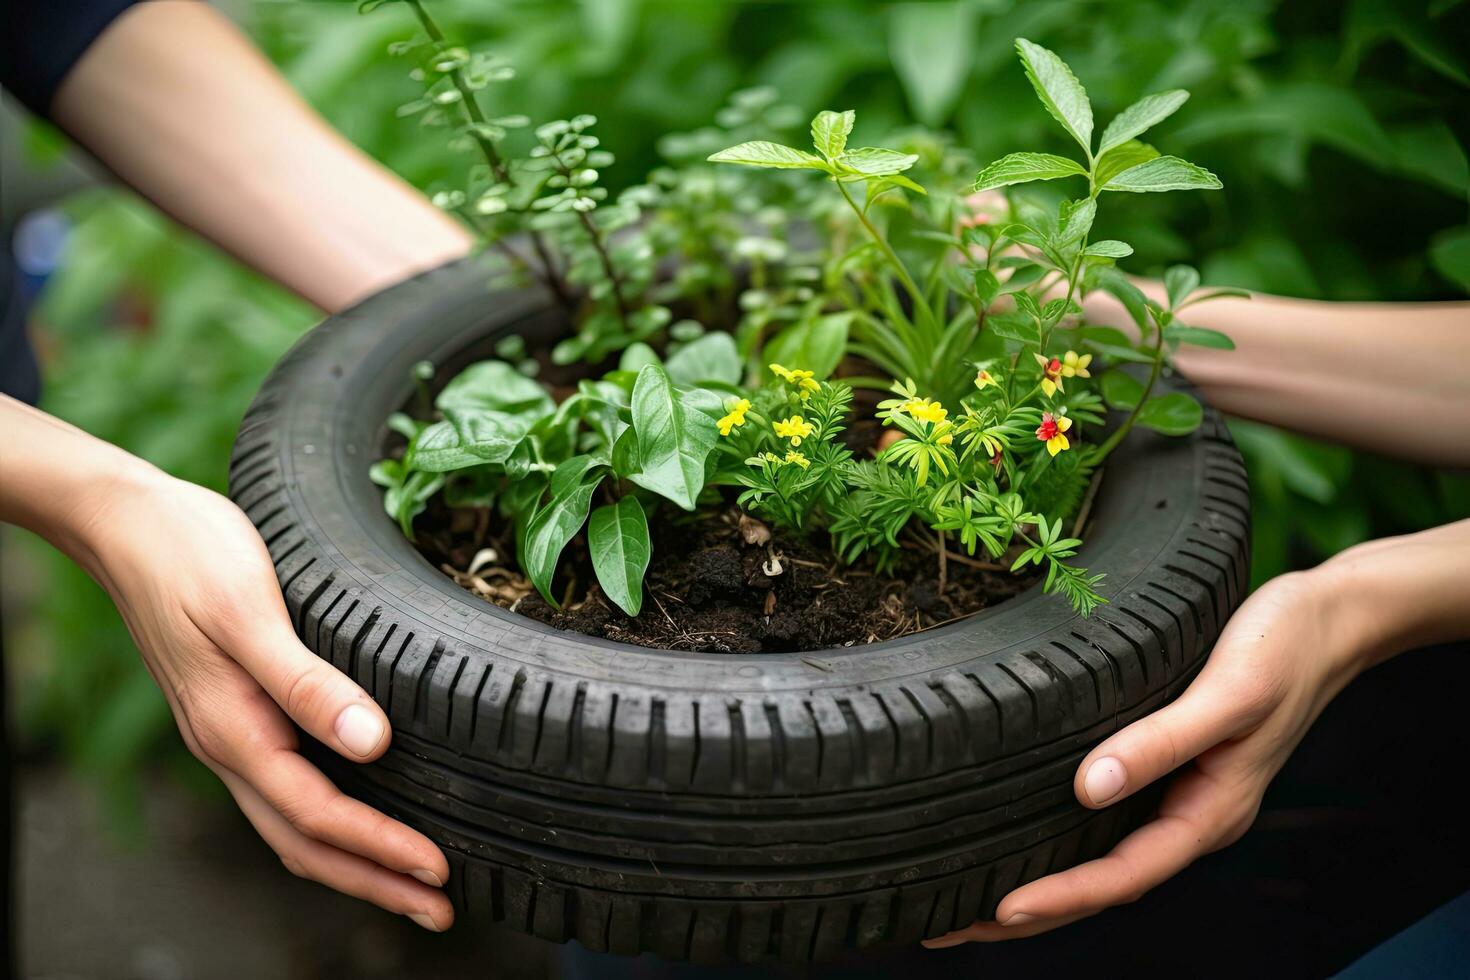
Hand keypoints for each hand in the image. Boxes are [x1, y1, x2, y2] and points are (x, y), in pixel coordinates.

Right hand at [76, 466, 454, 930]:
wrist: (127, 522)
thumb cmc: (188, 554)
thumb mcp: (248, 611)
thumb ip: (306, 680)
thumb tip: (372, 743)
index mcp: (234, 730)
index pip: (318, 815)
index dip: (380, 849)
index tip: (438, 873)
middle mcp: (228, 745)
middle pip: (305, 841)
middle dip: (373, 881)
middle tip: (439, 909)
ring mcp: (227, 733)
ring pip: (292, 822)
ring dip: (353, 858)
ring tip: (410, 880)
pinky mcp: (233, 712)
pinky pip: (283, 789)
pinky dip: (326, 819)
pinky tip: (360, 810)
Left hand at [925, 566, 1368, 944]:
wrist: (1332, 619)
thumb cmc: (1284, 648)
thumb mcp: (1228, 694)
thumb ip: (1161, 742)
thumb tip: (1088, 788)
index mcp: (1210, 813)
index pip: (1121, 875)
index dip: (1058, 897)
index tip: (995, 910)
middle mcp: (1191, 815)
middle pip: (1102, 883)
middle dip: (1030, 912)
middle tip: (948, 924)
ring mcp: (1182, 795)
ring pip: (1101, 856)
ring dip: (1041, 880)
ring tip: (967, 895)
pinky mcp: (1171, 766)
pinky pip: (1110, 820)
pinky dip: (1063, 836)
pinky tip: (1023, 831)